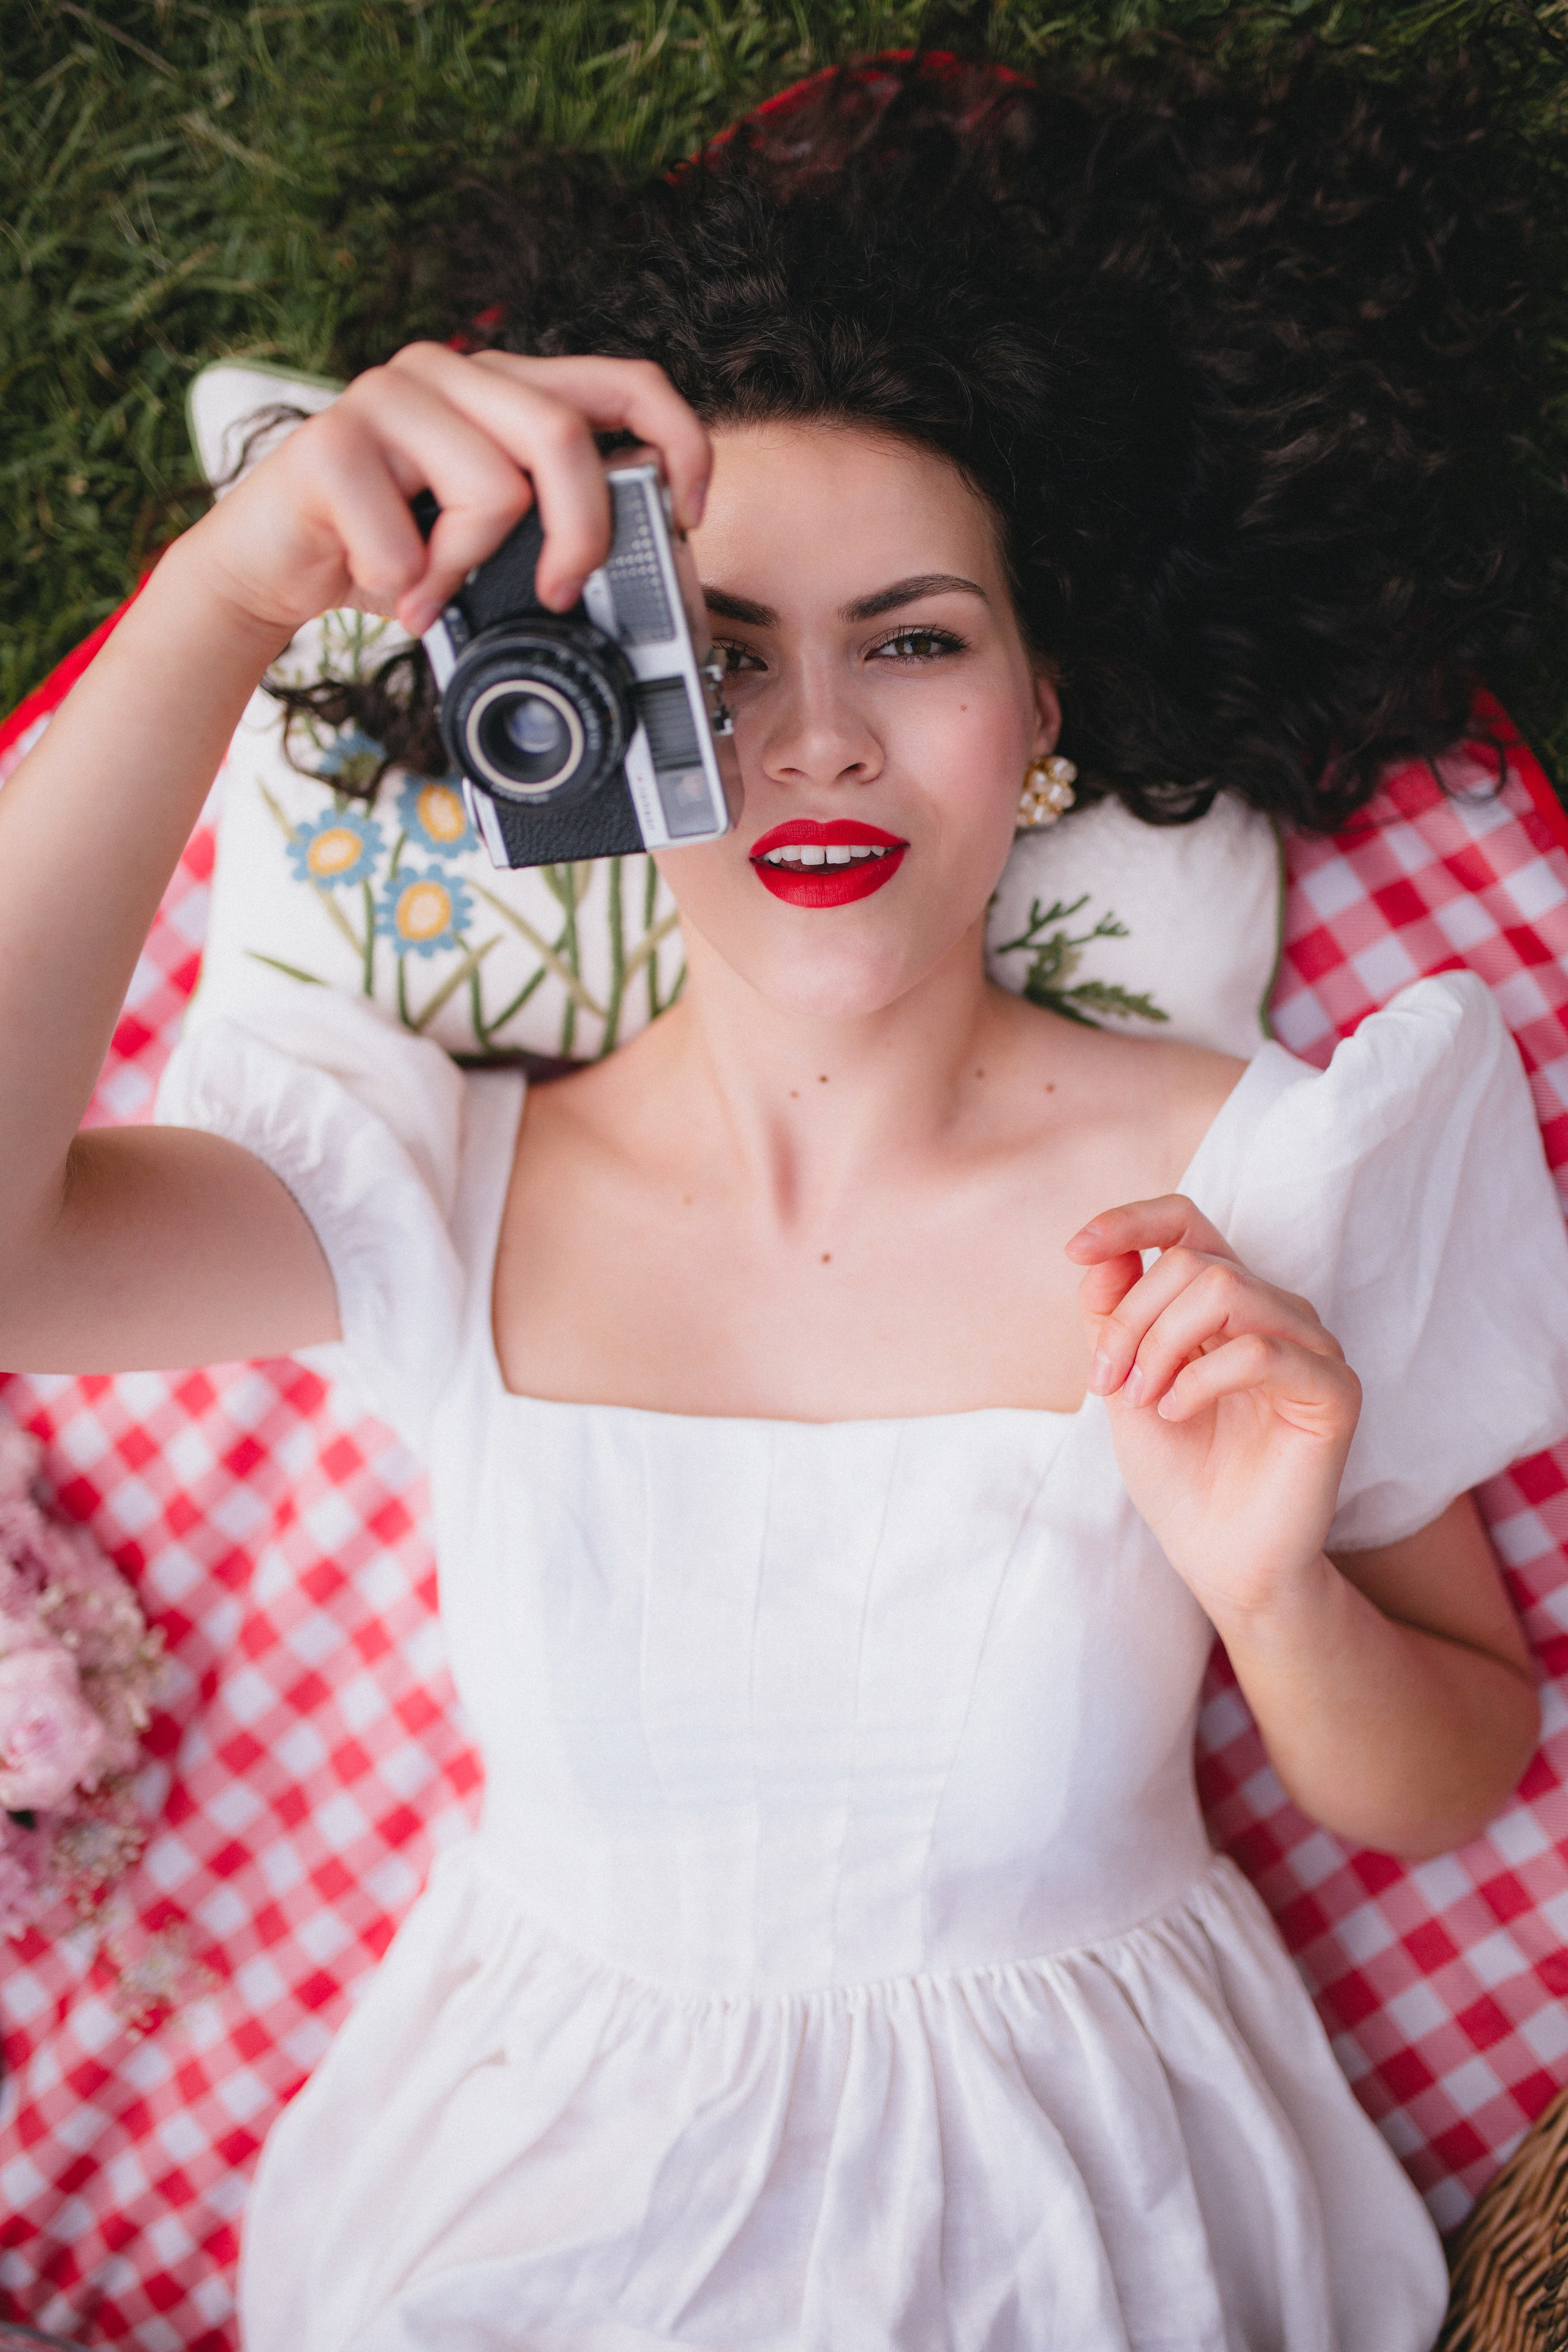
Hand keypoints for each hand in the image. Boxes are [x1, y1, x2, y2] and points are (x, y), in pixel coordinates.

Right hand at [171, 343, 712, 644]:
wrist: (266, 567)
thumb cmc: (386, 551)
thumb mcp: (488, 537)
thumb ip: (549, 522)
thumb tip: (638, 561)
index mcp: (501, 386)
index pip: (623, 379)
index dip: (678, 440)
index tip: (689, 514)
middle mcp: (449, 372)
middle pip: (562, 436)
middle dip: (579, 535)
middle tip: (558, 594)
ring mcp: (386, 396)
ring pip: (492, 488)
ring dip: (466, 567)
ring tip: (429, 589)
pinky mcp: (330, 442)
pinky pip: (409, 538)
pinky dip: (406, 588)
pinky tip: (379, 585)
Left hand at [1066, 1195, 1360, 1624]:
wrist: (1215, 1556)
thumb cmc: (1177, 1472)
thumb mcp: (1124, 1384)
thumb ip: (1112, 1317)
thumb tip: (1098, 1255)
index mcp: (1228, 1303)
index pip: (1188, 1223)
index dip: (1131, 1221)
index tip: (1076, 1249)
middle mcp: (1275, 1312)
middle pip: (1194, 1263)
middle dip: (1131, 1318)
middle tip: (1107, 1382)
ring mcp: (1311, 1348)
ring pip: (1226, 1289)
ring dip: (1162, 1343)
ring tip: (1144, 1398)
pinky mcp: (1334, 1391)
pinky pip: (1261, 1350)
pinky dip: (1203, 1378)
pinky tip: (1176, 1413)